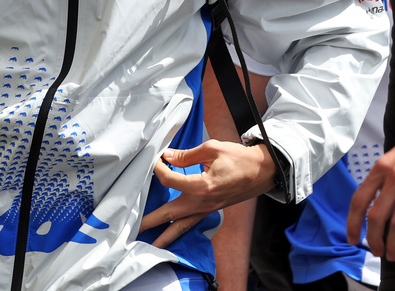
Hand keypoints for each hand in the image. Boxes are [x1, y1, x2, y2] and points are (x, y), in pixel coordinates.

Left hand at [138, 140, 276, 247]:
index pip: (169, 179)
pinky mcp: (210, 211)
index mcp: (201, 186)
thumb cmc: (239, 158)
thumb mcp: (212, 149)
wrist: (262, 172)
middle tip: (131, 229)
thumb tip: (167, 156)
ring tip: (148, 245)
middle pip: (170, 214)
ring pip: (181, 226)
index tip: (156, 159)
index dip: (158, 168)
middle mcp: (201, 202)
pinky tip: (170, 236)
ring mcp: (206, 210)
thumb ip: (186, 155)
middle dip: (150, 222)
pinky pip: (191, 223)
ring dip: (163, 236)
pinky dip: (178, 230)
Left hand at [347, 125, 394, 262]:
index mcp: (382, 166)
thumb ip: (382, 178)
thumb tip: (369, 207)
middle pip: (376, 216)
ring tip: (393, 255)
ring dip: (393, 245)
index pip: (359, 199)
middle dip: (374, 239)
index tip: (353, 239)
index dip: (352, 223)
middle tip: (377, 251)